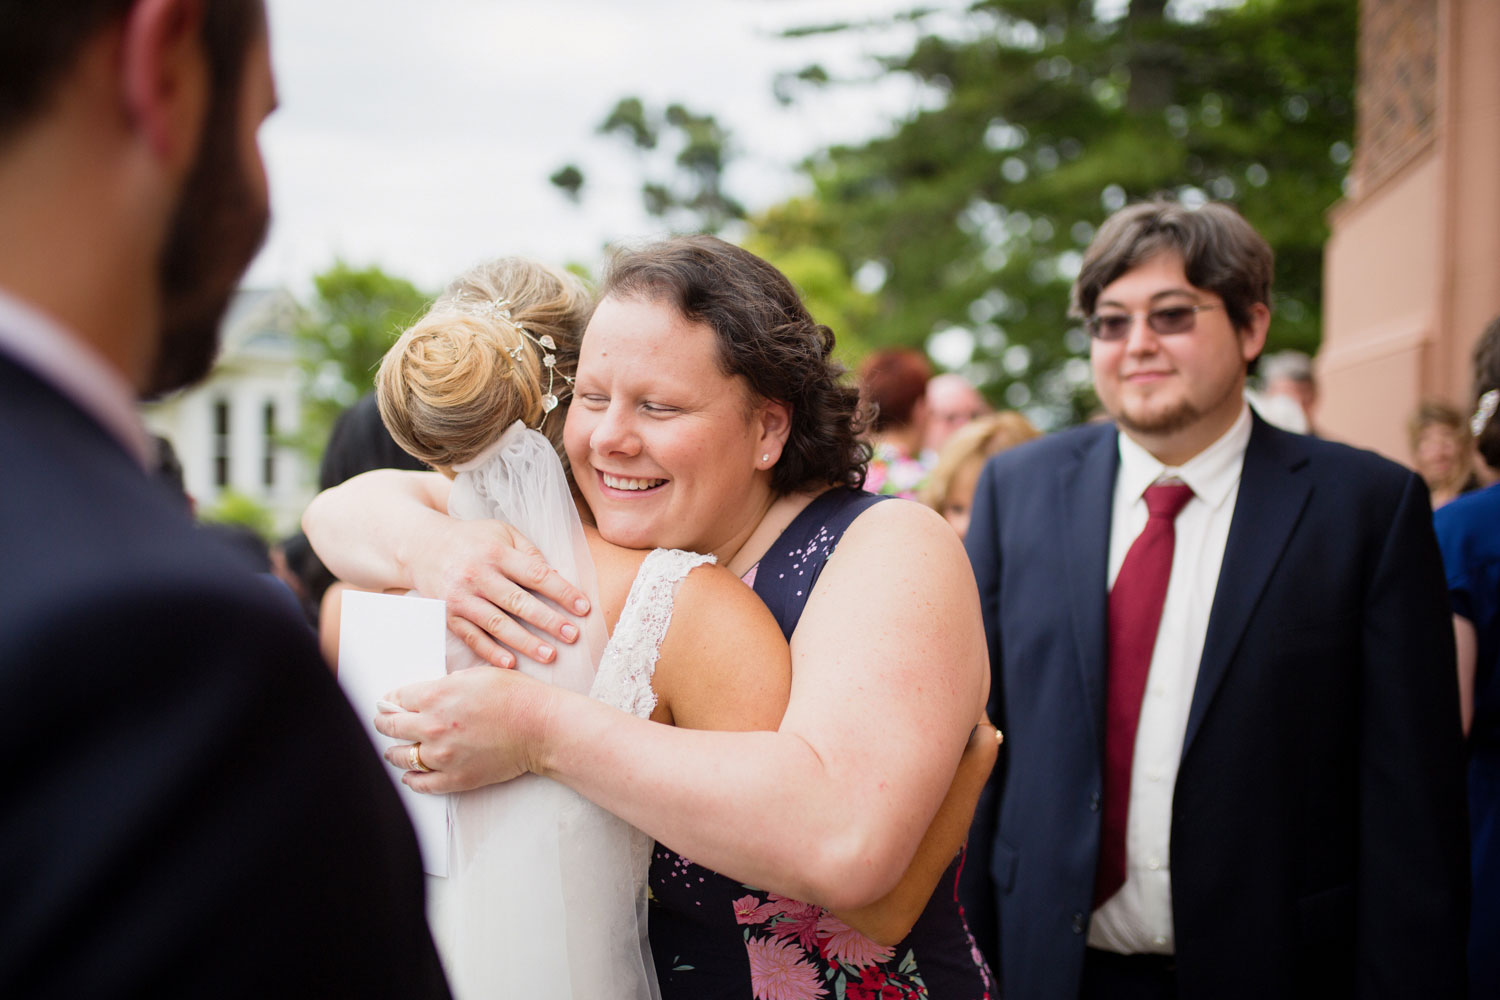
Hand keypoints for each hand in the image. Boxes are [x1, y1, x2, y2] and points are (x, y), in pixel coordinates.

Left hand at [372, 667, 559, 793]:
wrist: (541, 727)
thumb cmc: (515, 696)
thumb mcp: (475, 676)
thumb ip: (444, 685)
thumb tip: (423, 695)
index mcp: (436, 696)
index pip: (397, 699)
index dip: (391, 700)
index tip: (388, 703)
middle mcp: (432, 726)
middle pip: (391, 727)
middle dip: (384, 722)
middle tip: (383, 722)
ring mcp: (442, 755)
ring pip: (400, 757)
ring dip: (393, 752)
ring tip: (393, 750)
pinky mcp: (455, 777)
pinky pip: (422, 783)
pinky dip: (411, 779)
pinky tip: (409, 774)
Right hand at [407, 517, 591, 668]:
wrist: (422, 547)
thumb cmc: (472, 540)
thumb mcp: (502, 533)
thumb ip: (529, 553)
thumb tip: (556, 576)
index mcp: (497, 553)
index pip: (536, 574)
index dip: (562, 591)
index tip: (584, 608)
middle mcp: (478, 575)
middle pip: (518, 602)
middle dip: (548, 621)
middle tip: (573, 636)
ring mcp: (461, 598)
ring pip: (497, 624)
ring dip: (525, 642)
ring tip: (550, 655)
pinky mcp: (449, 615)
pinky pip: (472, 637)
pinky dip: (491, 652)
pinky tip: (511, 664)